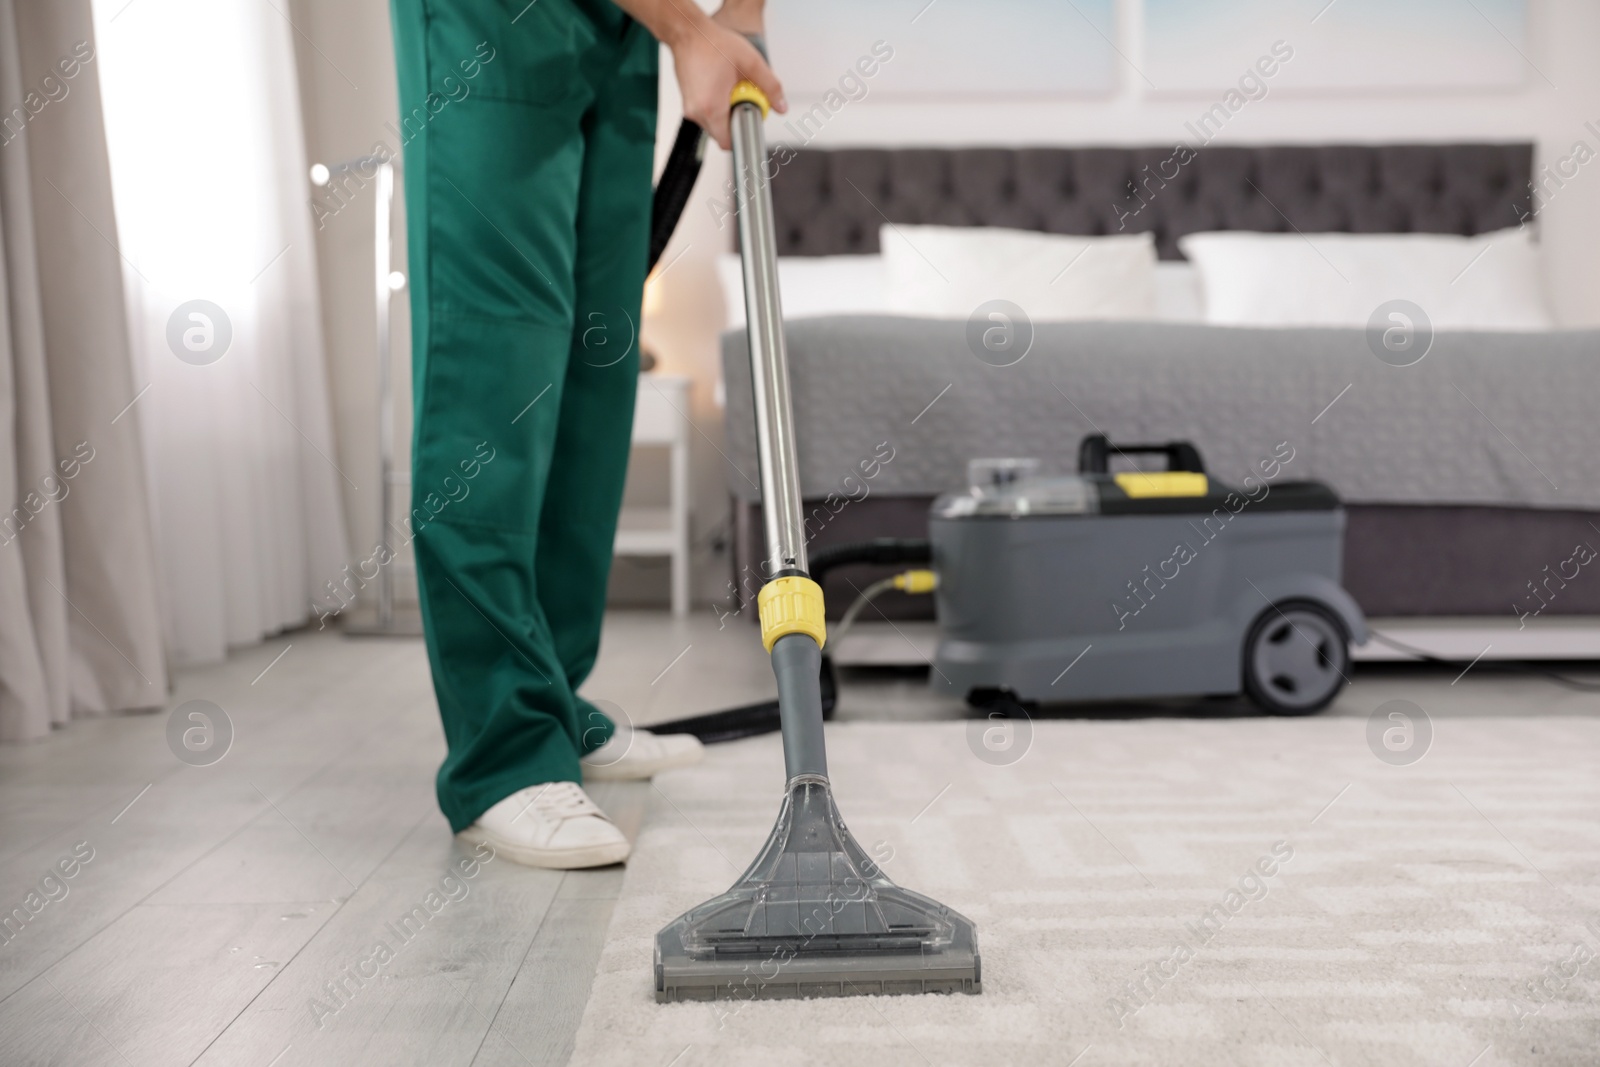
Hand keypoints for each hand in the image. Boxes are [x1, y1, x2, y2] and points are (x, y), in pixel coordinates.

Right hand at [667, 9, 784, 149]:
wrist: (688, 32)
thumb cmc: (712, 43)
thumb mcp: (751, 63)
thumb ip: (770, 86)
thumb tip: (781, 105)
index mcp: (712, 107)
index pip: (728, 142)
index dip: (743, 135)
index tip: (750, 121)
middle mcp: (697, 111)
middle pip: (721, 133)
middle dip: (735, 119)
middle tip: (742, 97)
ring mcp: (689, 107)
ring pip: (713, 123)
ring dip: (726, 112)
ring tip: (730, 88)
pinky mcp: (687, 101)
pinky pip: (706, 112)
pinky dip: (716, 105)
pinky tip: (720, 86)